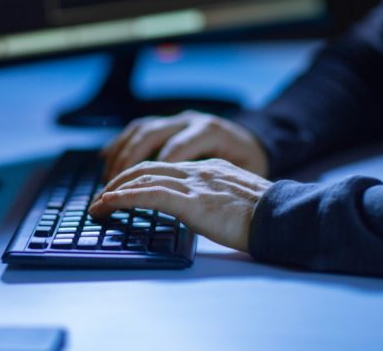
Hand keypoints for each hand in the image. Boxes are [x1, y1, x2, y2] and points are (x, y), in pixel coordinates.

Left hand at [89, 159, 272, 251]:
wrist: (285, 217)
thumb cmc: (267, 216)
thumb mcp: (235, 199)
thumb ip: (213, 197)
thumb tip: (199, 209)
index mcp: (208, 168)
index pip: (163, 165)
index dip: (137, 176)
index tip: (120, 188)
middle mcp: (197, 170)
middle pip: (146, 167)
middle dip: (118, 180)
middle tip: (101, 196)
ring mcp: (194, 183)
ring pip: (142, 178)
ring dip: (113, 191)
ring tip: (97, 206)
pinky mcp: (192, 201)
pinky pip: (148, 195)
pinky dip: (123, 199)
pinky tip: (108, 205)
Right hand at [102, 110, 268, 181]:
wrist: (259, 151)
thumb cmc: (250, 173)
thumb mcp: (238, 179)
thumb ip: (211, 186)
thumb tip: (185, 202)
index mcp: (211, 132)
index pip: (174, 151)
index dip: (152, 174)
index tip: (133, 194)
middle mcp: (192, 121)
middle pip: (150, 137)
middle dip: (127, 164)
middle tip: (110, 191)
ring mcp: (180, 120)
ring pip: (142, 131)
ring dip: (120, 155)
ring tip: (107, 181)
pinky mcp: (172, 124)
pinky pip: (141, 129)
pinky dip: (122, 143)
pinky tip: (107, 158)